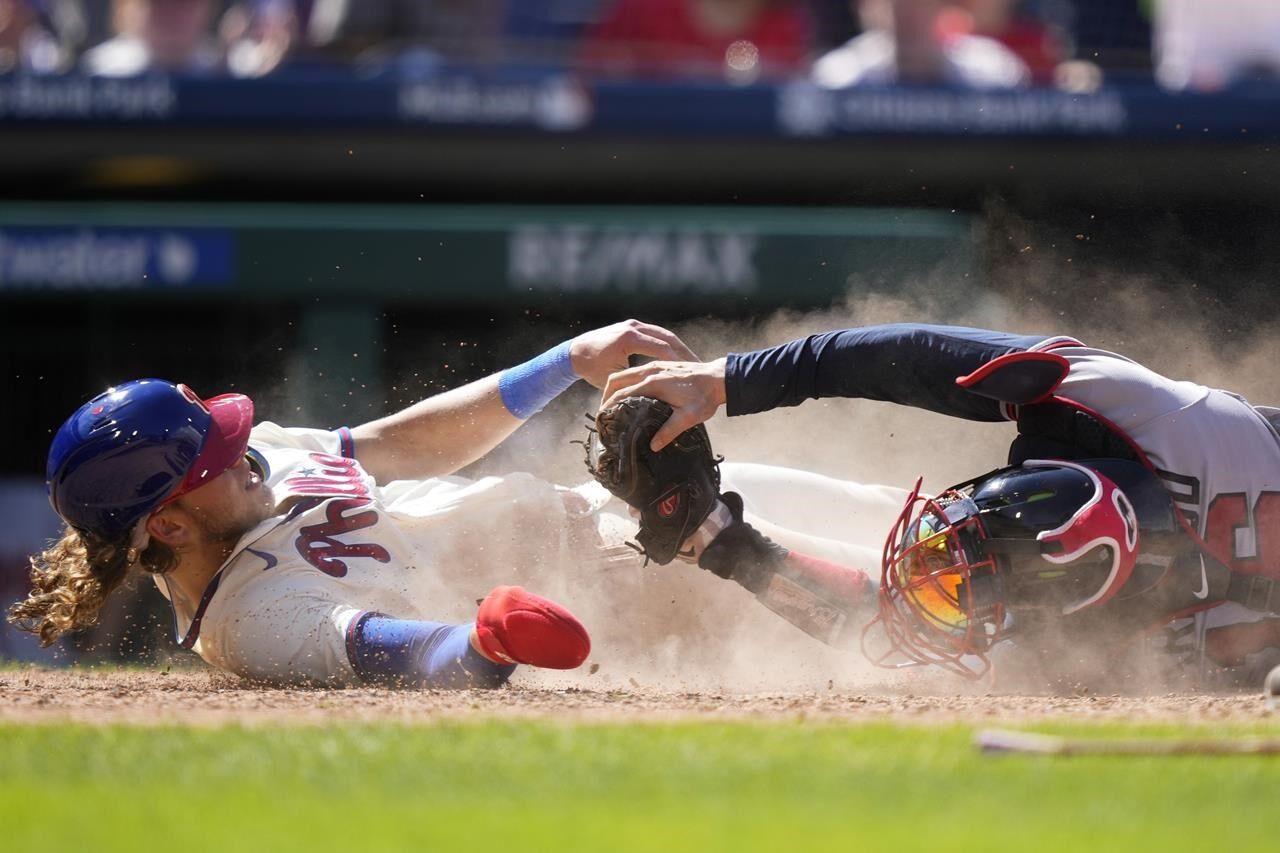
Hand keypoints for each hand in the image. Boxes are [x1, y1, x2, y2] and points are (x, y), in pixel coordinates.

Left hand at [569, 320, 698, 388]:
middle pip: (668, 339)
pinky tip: (680, 358)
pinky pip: (658, 334)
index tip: (691, 375)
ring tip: (694, 363)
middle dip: (684, 354)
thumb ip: (630, 386)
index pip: (662, 349)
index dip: (679, 362)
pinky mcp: (634, 326)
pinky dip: (670, 345)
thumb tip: (646, 401)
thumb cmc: (592, 368)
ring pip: (665, 334)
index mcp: (630, 338)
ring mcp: (635, 325)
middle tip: (700, 368)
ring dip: (679, 348)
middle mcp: (634, 328)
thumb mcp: (612, 379)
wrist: (575, 351)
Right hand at [601, 358, 726, 450]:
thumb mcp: (688, 417)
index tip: (601, 417)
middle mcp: (651, 371)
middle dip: (605, 394)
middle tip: (601, 411)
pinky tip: (629, 393)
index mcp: (653, 383)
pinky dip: (626, 381)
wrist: (719, 377)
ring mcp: (655, 366)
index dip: (608, 405)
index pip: (622, 393)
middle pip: (617, 380)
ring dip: (614, 386)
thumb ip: (670, 431)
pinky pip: (636, 371)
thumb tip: (653, 445)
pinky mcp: (661, 365)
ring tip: (610, 403)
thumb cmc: (705, 397)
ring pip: (625, 373)